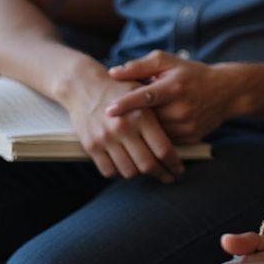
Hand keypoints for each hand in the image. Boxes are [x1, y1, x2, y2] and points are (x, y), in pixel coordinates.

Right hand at [63, 66, 182, 183]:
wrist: (85, 85)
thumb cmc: (120, 88)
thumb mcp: (144, 93)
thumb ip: (159, 115)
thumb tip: (177, 138)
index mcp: (141, 115)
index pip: (162, 148)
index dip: (173, 163)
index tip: (178, 169)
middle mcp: (124, 129)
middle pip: (147, 164)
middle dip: (162, 174)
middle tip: (169, 177)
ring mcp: (106, 139)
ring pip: (128, 171)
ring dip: (141, 175)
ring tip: (149, 172)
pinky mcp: (91, 146)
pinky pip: (108, 171)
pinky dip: (119, 174)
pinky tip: (128, 167)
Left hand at [106, 50, 237, 140]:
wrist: (226, 91)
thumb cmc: (191, 74)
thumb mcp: (169, 62)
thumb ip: (140, 66)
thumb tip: (113, 72)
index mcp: (174, 86)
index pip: (145, 96)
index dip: (126, 103)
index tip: (108, 110)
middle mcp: (180, 107)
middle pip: (147, 118)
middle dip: (132, 118)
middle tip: (115, 119)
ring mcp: (186, 125)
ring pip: (154, 133)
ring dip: (144, 129)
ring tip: (134, 123)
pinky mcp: (191, 137)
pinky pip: (165, 141)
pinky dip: (157, 136)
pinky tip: (153, 129)